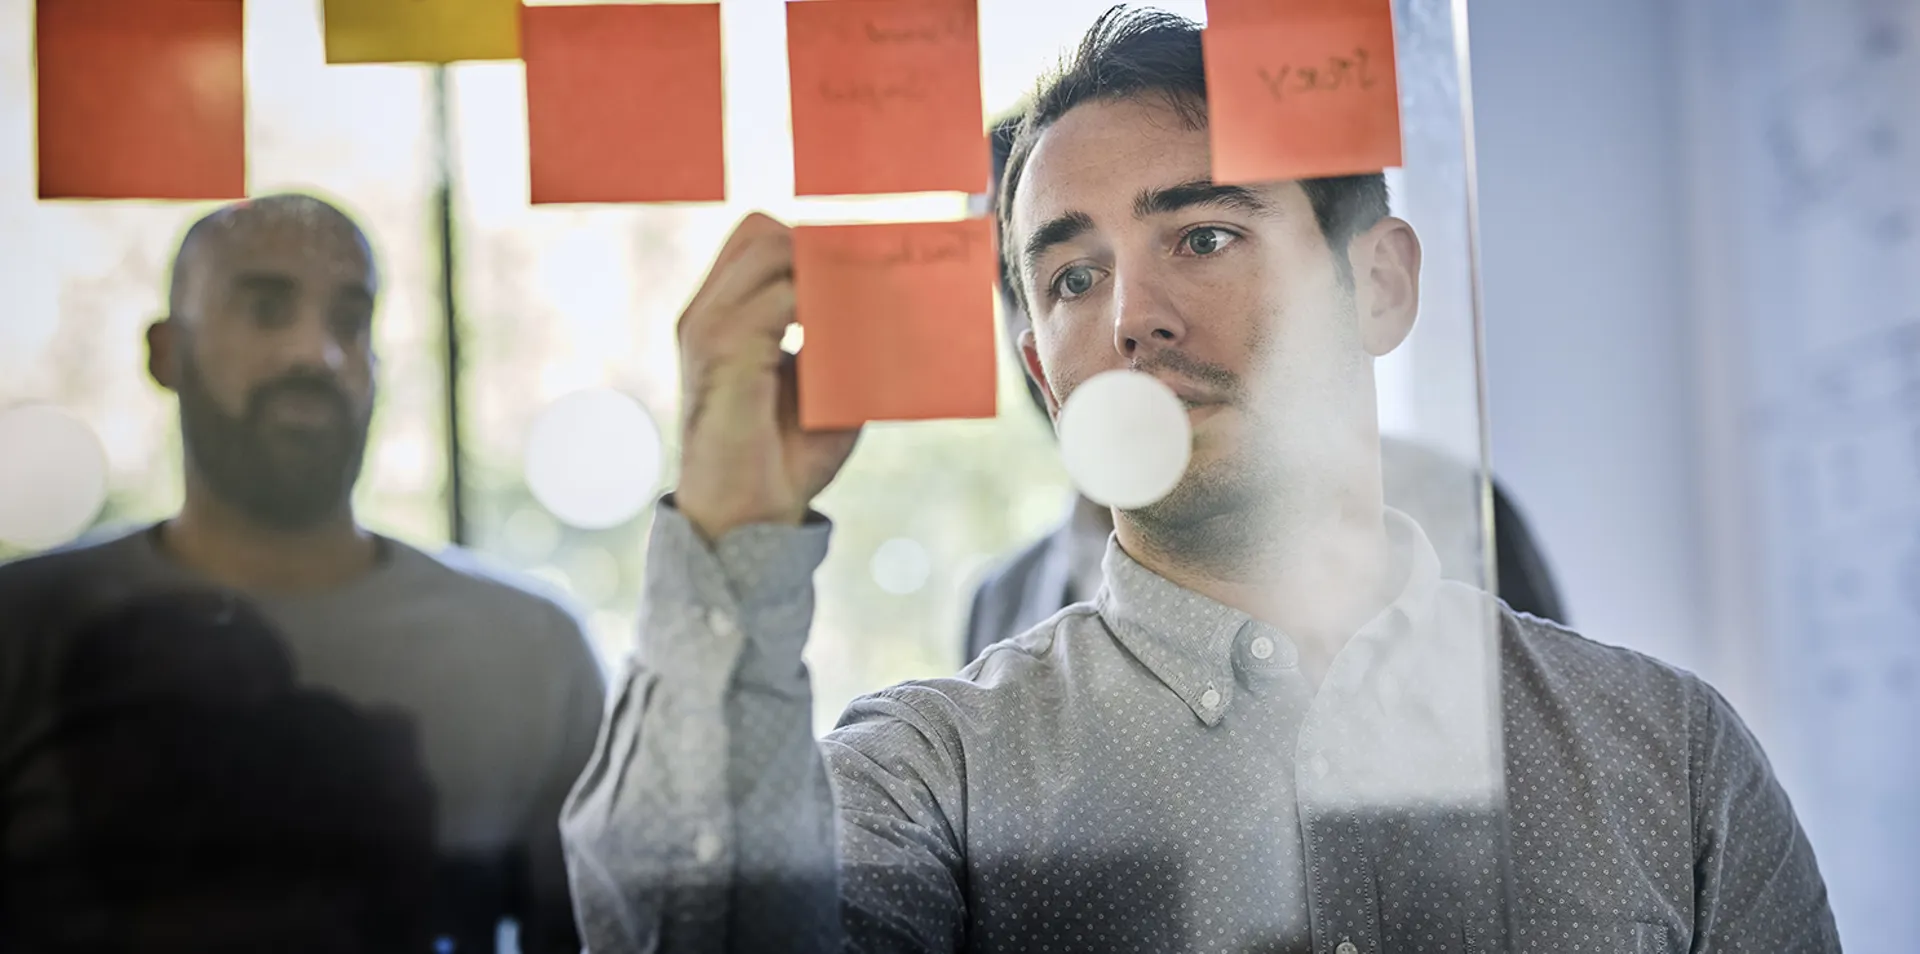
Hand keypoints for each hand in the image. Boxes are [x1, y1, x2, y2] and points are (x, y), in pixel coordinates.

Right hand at [673, 213, 860, 542]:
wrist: (750, 517)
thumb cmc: (786, 456)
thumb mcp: (829, 386)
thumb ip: (851, 340)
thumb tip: (897, 297)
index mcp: (723, 317)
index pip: (760, 239)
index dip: (813, 243)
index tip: (869, 267)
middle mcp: (707, 313)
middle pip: (763, 231)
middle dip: (821, 247)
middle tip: (872, 278)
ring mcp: (710, 326)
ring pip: (774, 250)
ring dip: (829, 271)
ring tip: (868, 303)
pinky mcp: (724, 348)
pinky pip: (786, 296)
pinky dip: (830, 306)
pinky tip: (856, 334)